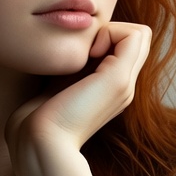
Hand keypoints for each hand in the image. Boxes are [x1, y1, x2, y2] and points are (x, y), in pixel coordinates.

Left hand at [5, 23, 150, 175]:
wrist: (39, 145)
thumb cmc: (34, 122)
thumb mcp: (53, 89)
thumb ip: (65, 72)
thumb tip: (61, 53)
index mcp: (109, 90)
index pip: (125, 46)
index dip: (104, 37)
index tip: (77, 53)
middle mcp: (123, 87)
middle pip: (137, 38)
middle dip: (109, 30)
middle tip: (83, 49)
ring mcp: (124, 84)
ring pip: (140, 33)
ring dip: (111, 29)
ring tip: (86, 51)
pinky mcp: (118, 79)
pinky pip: (136, 34)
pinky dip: (110, 31)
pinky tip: (88, 52)